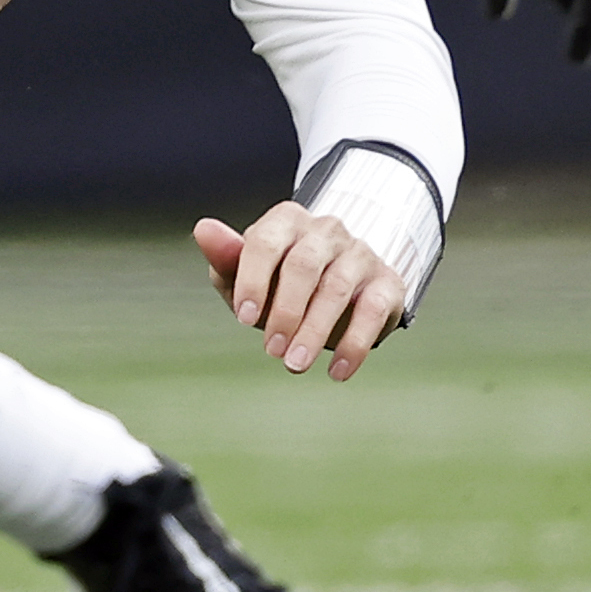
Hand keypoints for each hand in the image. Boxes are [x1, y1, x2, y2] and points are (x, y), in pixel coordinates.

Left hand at [193, 204, 406, 379]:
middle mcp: (326, 230)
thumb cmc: (280, 281)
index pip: (265, 242)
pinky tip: (337, 371)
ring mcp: (360, 253)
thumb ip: (225, 257)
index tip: (244, 319)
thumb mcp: (247, 273)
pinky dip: (354, 344)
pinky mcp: (387, 282)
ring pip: (337, 288)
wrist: (340, 287)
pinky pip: (373, 310)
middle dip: (285, 312)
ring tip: (294, 365)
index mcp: (287, 220)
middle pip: (303, 265)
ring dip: (314, 332)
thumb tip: (203, 230)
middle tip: (271, 351)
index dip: (253, 280)